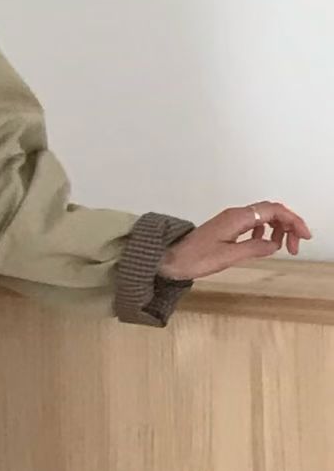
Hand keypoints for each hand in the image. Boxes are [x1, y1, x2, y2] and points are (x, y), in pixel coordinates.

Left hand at [159, 202, 312, 280]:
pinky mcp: (225, 228)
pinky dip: (262, 232)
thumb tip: (274, 245)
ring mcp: (230, 220)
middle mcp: (236, 214)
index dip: (293, 221)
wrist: (167, 259)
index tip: (303, 238)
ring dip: (276, 229)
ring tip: (278, 248)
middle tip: (293, 248)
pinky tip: (260, 245)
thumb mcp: (227, 257)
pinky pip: (251, 224)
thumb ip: (253, 249)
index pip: (274, 211)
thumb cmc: (194, 259)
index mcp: (238, 218)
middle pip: (271, 211)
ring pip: (262, 217)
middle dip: (287, 226)